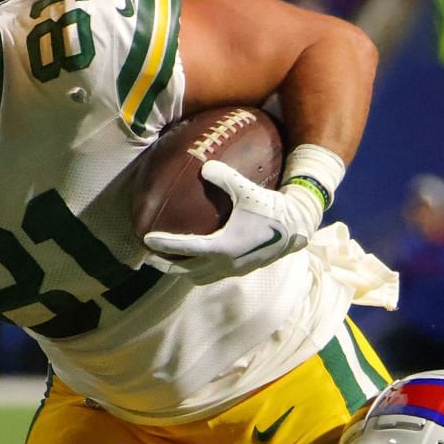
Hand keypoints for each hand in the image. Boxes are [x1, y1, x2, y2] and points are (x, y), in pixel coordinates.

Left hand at [143, 160, 323, 284]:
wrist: (298, 228)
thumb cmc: (272, 208)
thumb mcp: (247, 190)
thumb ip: (225, 177)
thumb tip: (204, 166)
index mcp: (224, 247)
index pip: (186, 248)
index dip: (164, 245)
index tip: (145, 240)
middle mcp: (226, 263)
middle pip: (187, 271)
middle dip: (166, 266)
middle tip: (149, 256)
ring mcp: (234, 269)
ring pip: (200, 277)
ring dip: (183, 271)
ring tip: (170, 261)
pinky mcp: (242, 269)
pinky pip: (213, 275)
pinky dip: (200, 270)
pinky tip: (198, 258)